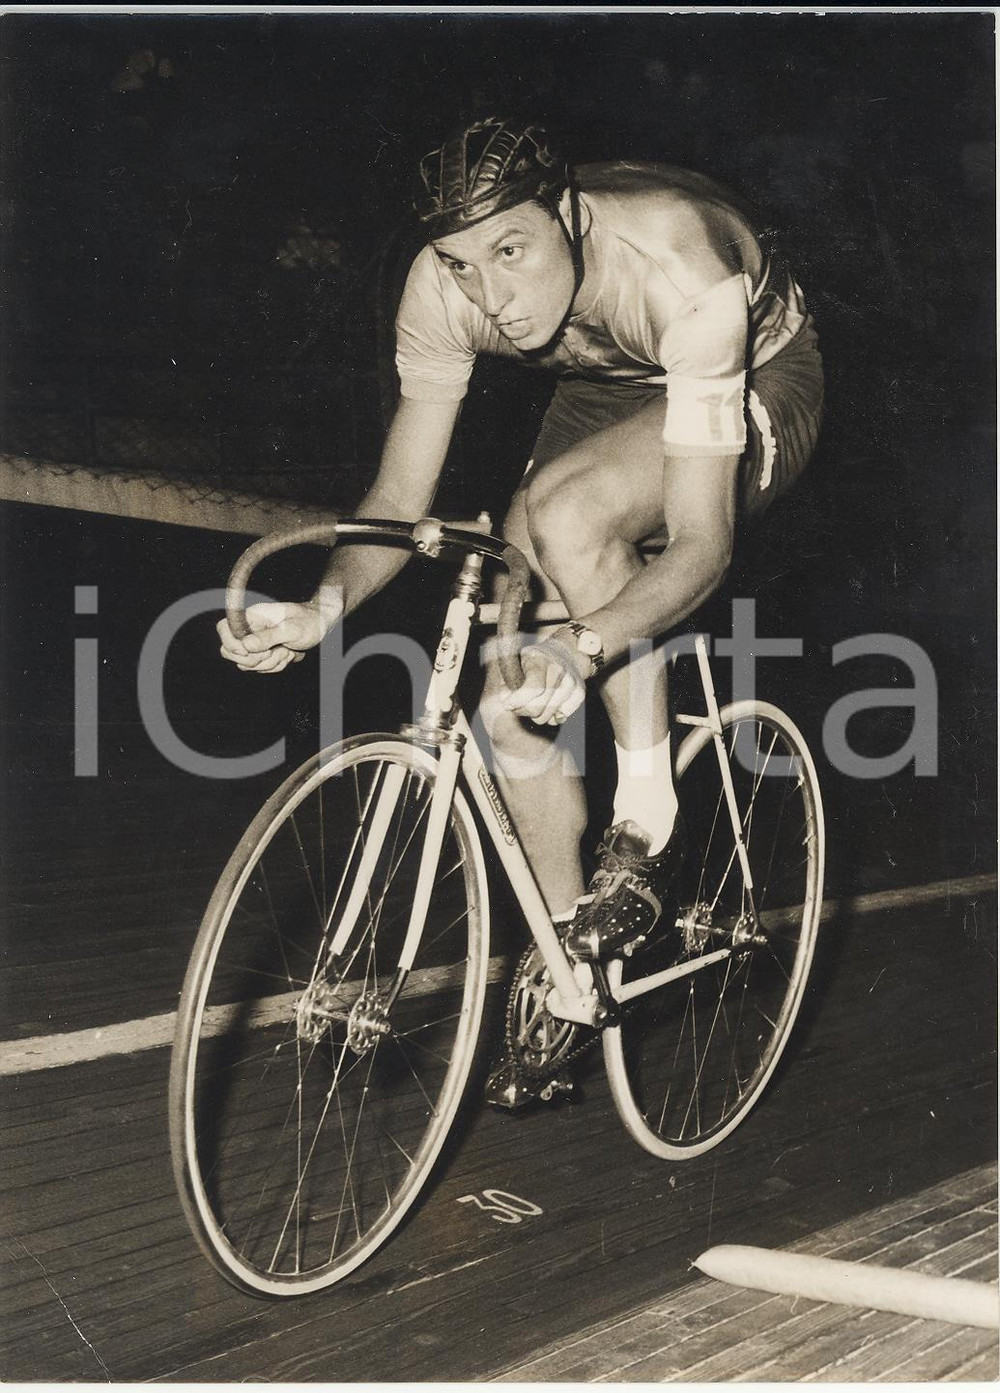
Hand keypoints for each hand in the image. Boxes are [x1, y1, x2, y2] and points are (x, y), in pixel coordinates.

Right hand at [217, 597, 340, 673]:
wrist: (319, 625)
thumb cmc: (307, 622)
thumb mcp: (291, 629)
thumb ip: (268, 637)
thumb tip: (246, 645)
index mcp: (252, 616)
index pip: (223, 628)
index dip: (230, 643)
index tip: (248, 651)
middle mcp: (249, 629)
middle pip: (229, 651)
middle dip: (253, 659)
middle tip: (272, 652)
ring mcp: (255, 643)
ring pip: (247, 664)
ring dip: (270, 663)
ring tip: (287, 650)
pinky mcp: (263, 654)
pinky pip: (260, 669)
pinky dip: (276, 666)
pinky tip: (288, 654)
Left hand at [502, 632, 589, 725]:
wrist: (563, 652)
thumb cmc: (534, 660)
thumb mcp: (517, 662)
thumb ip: (507, 681)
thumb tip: (505, 699)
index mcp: (540, 659)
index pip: (533, 688)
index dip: (518, 701)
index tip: (508, 705)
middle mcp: (559, 669)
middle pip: (539, 706)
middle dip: (524, 711)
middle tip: (518, 707)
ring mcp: (571, 681)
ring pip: (549, 715)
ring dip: (537, 715)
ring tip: (532, 705)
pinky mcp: (580, 692)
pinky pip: (562, 716)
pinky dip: (552, 717)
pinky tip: (547, 707)